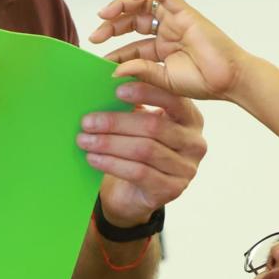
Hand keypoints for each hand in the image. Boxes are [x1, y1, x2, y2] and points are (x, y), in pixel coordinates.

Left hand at [79, 78, 206, 227]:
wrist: (137, 192)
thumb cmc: (137, 149)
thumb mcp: (139, 124)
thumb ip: (133, 106)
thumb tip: (108, 86)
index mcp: (190, 118)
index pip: (172, 99)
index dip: (145, 92)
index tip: (116, 90)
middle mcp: (194, 143)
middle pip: (153, 126)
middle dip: (116, 122)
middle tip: (87, 122)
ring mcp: (186, 169)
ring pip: (144, 150)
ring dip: (109, 144)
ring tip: (84, 140)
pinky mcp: (171, 189)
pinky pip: (138, 172)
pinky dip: (112, 163)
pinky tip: (93, 158)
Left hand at [89, 0, 250, 101]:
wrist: (229, 80)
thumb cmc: (202, 83)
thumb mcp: (163, 80)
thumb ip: (140, 72)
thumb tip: (114, 70)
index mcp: (161, 50)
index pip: (131, 45)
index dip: (114, 51)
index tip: (98, 60)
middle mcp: (166, 32)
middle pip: (132, 20)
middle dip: (111, 26)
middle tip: (95, 37)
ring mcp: (175, 20)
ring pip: (142, 4)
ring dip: (121, 5)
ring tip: (104, 15)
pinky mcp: (185, 12)